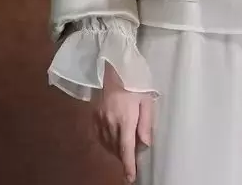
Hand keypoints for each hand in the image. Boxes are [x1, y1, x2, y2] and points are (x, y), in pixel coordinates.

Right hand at [92, 61, 154, 182]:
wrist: (115, 68)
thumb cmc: (135, 83)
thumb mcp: (146, 100)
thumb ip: (146, 122)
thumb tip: (145, 144)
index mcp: (125, 119)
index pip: (127, 148)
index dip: (128, 165)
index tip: (130, 178)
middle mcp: (111, 123)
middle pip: (117, 148)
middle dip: (125, 156)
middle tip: (132, 156)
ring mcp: (100, 120)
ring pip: (108, 143)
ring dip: (116, 149)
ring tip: (125, 145)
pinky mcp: (94, 116)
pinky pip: (100, 135)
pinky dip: (107, 141)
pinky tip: (113, 138)